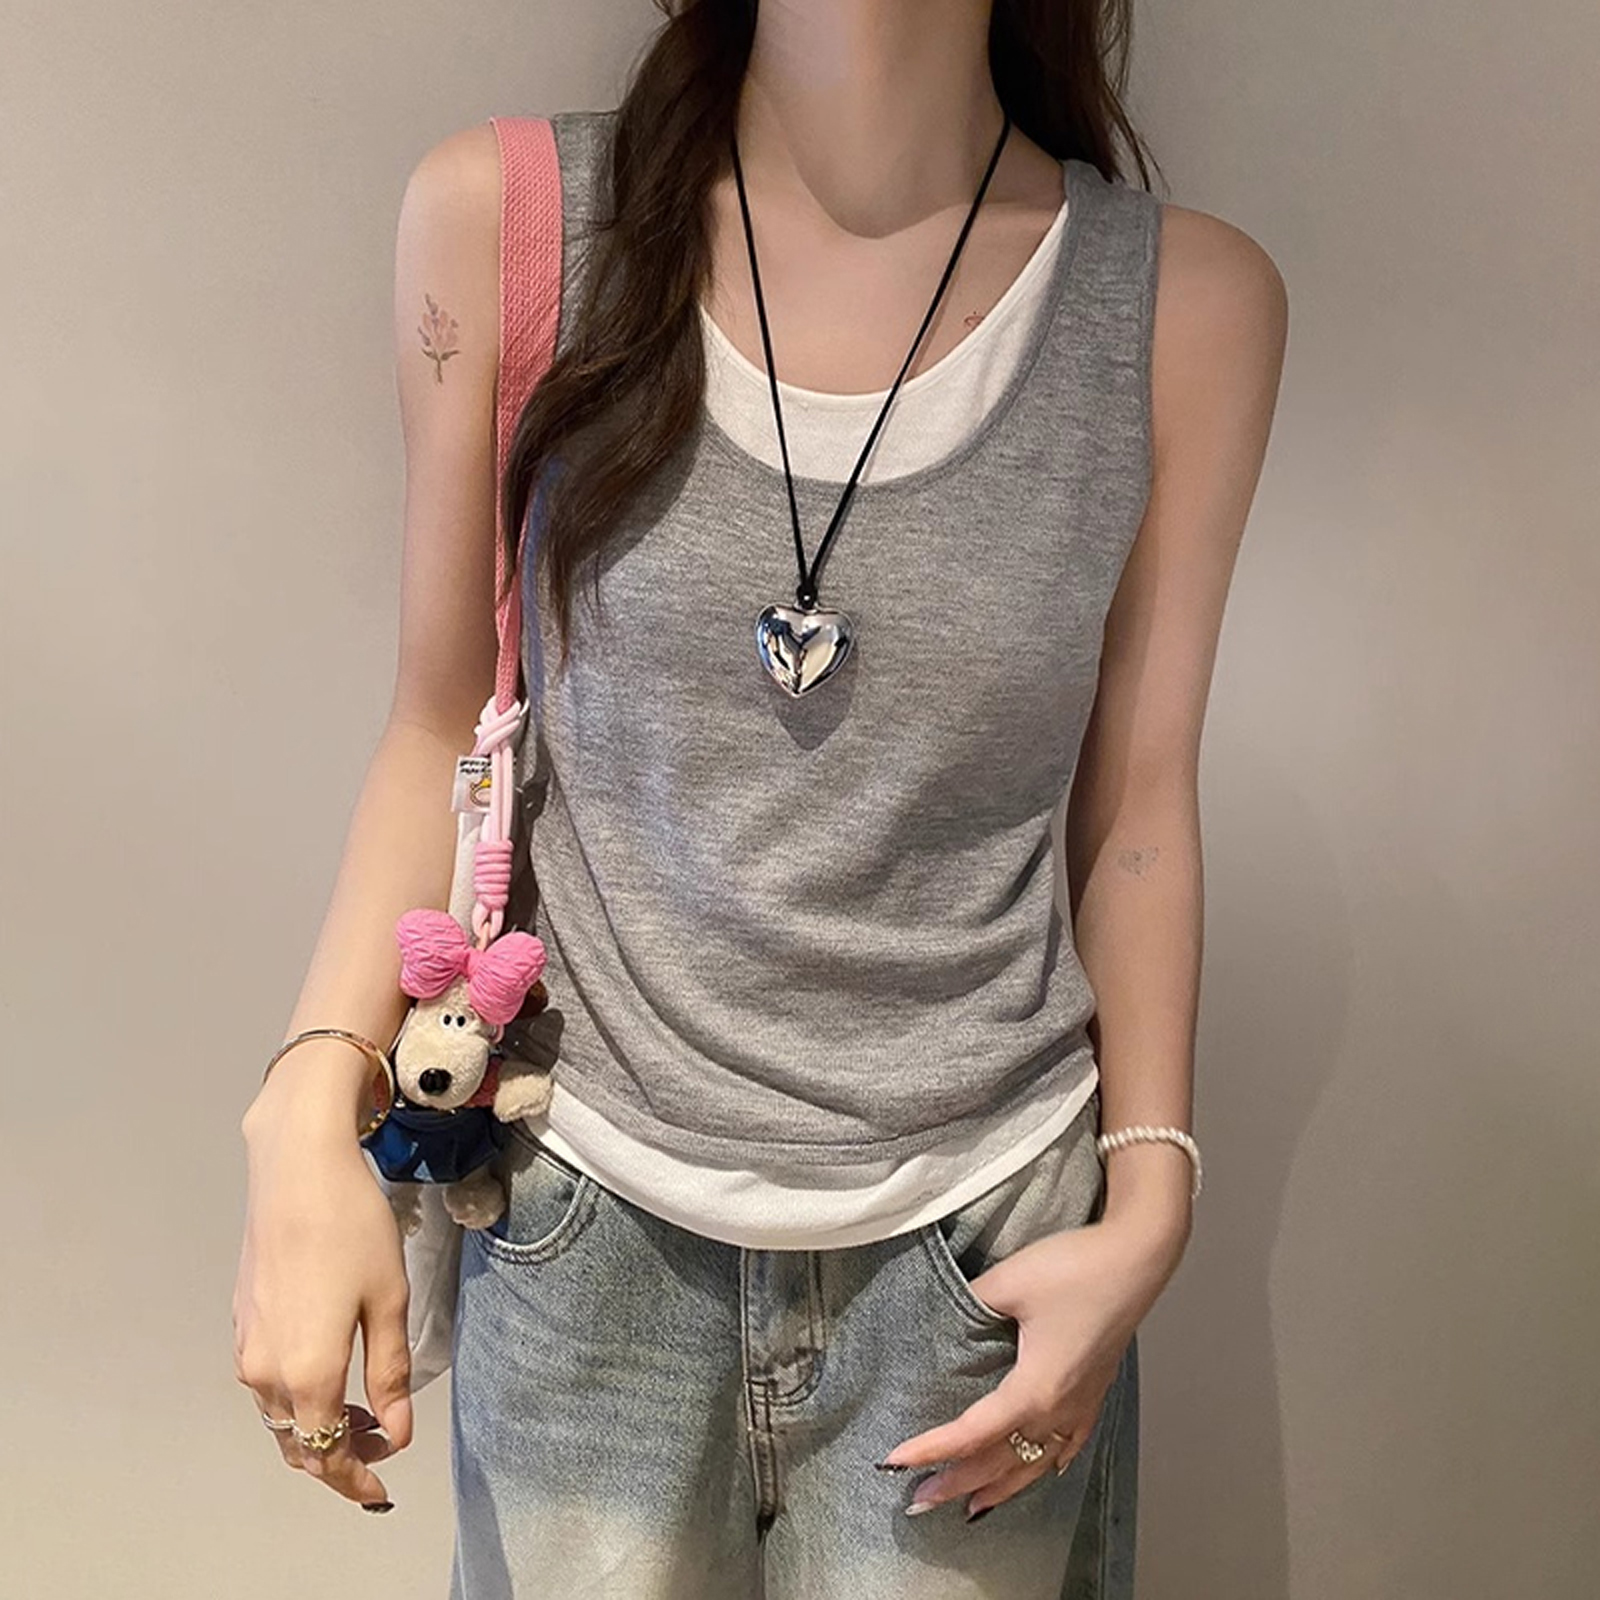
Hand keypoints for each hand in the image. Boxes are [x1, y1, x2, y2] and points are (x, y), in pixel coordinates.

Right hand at [233, 1104, 414, 1510]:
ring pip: (279, 1415)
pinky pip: (267, 1383)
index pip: (327, 1454)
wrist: (297, 1170)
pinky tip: (330, 1373)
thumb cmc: (352, 1229)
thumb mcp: (388, 1301)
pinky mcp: (242, 1320)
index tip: (382, 1489)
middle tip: (382, 1447)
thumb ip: (389, 1373)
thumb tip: (395, 1432)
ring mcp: (247, 1345)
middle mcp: (265, 1370)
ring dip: (317, 1426)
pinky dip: (298, 1396)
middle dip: (339, 1456)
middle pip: (297, 1443)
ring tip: (364, 1412)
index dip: (355, 1479)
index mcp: (305, 1373)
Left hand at [878, 1208, 1186, 1519]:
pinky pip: (1068, 1445)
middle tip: (918, 1502)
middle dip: (956, 1484)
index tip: (894, 1461)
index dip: (931, 1450)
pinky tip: (1043, 1471)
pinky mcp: (1096, 1389)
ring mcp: (1082, 1403)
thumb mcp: (1008, 1282)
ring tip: (971, 1509)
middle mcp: (1059, 1409)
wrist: (1136, 1257)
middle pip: (999, 1461)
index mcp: (1035, 1390)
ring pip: (1035, 1464)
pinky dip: (1046, 1466)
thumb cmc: (1076, 1270)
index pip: (971, 1434)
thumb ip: (970, 1305)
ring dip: (999, 1488)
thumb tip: (948, 1318)